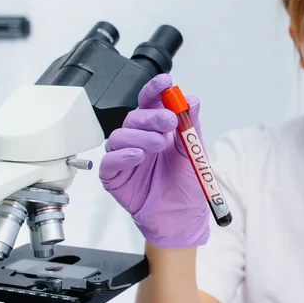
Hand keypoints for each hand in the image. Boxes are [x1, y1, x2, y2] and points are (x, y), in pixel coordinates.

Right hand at [99, 74, 209, 248]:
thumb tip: (192, 100)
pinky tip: (138, 157)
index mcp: (157, 130)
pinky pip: (109, 162)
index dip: (154, 91)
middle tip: (169, 121)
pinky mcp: (114, 177)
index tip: (165, 82)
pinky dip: (123, 156)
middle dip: (151, 116)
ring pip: (120, 136)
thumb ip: (191, 127)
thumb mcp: (194, 154)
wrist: (182, 219)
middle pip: (134, 117)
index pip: (150, 104)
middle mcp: (139, 140)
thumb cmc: (186, 186)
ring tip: (158, 145)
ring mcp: (125, 158)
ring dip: (139, 136)